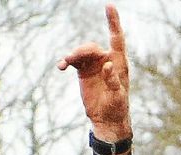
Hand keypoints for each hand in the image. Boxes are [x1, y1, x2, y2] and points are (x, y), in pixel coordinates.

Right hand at [57, 5, 132, 140]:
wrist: (106, 119)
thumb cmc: (117, 108)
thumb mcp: (117, 97)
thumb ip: (113, 81)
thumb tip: (108, 66)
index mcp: (119, 63)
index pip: (117, 38)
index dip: (113, 22)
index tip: (109, 6)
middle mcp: (107, 60)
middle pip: (92, 46)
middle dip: (82, 50)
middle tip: (71, 58)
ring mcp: (94, 64)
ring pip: (82, 51)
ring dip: (73, 55)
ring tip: (66, 62)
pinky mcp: (84, 70)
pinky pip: (73, 60)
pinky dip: (66, 61)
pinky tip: (61, 67)